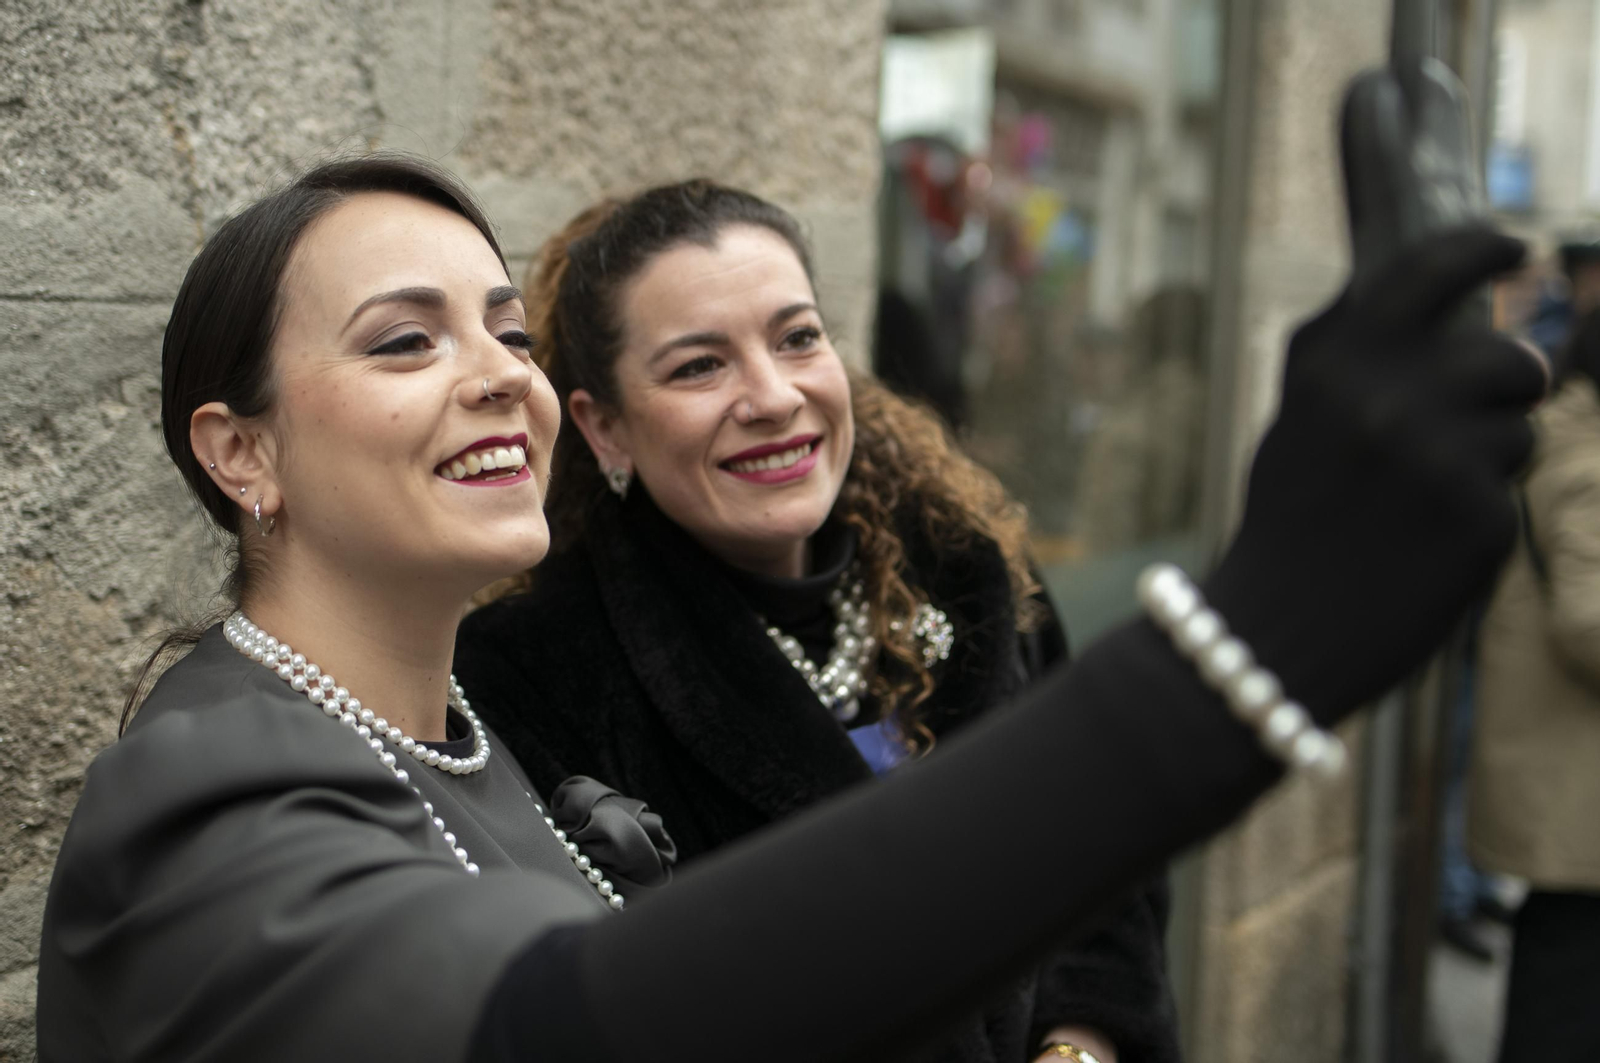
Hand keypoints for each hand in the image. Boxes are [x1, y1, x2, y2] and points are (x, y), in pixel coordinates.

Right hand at [1204, 224, 1544, 727]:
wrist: (1274, 632)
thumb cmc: (1290, 522)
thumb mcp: (1300, 420)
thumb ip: (1358, 359)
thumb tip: (1443, 301)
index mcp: (1334, 363)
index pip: (1430, 268)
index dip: (1484, 246)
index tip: (1515, 246)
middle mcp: (1389, 398)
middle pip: (1509, 357)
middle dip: (1513, 382)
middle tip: (1491, 406)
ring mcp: (1439, 458)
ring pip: (1519, 425)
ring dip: (1492, 452)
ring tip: (1432, 493)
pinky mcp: (1479, 517)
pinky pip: (1510, 487)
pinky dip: (1480, 510)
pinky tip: (1429, 539)